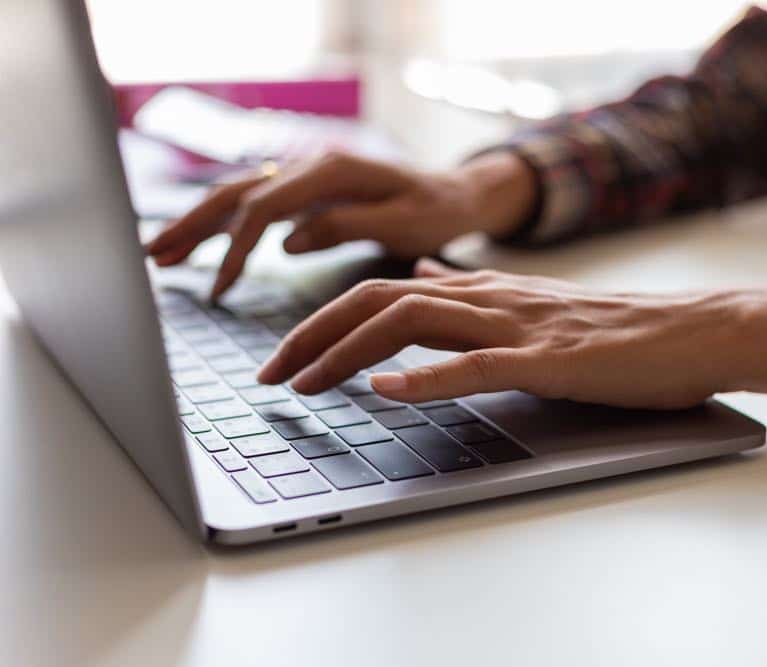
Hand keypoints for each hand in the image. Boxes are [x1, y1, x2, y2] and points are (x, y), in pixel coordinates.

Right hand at [146, 152, 535, 299]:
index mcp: (332, 172)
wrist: (456, 193)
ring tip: (161, 254)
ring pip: (239, 195)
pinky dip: (224, 224)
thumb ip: (349, 225)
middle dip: (193, 226)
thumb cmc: (437, 209)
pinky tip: (203, 246)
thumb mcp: (405, 221)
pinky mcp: (307, 192)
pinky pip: (255, 204)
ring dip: (198, 223)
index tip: (222, 289)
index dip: (237, 247)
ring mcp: (305, 177)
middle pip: (237, 192)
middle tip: (154, 257)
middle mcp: (311, 167)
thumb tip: (289, 240)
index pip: (265, 207)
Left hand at [258, 260, 766, 414]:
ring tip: (302, 385)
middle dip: (311, 336)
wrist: (694, 331)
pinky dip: (425, 378)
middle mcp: (491, 299)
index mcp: (485, 291)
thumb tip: (420, 281)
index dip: (324, 323)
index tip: (286, 357)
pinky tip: (387, 393)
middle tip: (267, 376)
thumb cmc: (618, 330)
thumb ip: (471, 295)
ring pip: (412, 324)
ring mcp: (519, 326)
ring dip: (347, 355)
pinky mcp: (550, 360)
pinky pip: (476, 365)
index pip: (383, 293)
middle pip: (377, 301)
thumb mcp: (530, 305)